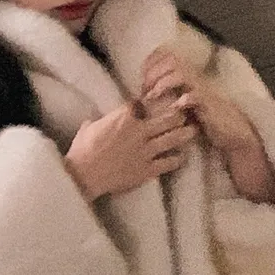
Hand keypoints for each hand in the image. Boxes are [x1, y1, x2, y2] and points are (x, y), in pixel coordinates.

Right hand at [63, 102, 197, 200]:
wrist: (84, 175)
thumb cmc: (82, 150)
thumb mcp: (87, 129)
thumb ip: (96, 122)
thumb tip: (91, 121)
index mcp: (124, 118)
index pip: (143, 103)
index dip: (151, 101)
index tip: (159, 99)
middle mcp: (139, 131)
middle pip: (166, 118)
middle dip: (177, 115)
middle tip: (185, 114)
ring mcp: (145, 151)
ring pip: (172, 138)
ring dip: (184, 134)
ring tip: (193, 131)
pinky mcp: (147, 169)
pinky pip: (168, 163)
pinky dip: (177, 159)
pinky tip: (182, 157)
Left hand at [140, 49, 254, 156]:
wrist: (234, 134)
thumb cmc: (207, 121)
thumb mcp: (186, 105)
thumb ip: (171, 97)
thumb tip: (144, 97)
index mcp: (189, 76)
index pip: (169, 56)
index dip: (152, 61)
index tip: (140, 76)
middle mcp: (196, 78)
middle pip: (172, 59)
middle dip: (154, 71)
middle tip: (143, 88)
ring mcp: (203, 89)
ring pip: (181, 73)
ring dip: (163, 82)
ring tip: (152, 97)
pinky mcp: (209, 104)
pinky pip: (193, 96)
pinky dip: (180, 100)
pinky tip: (172, 108)